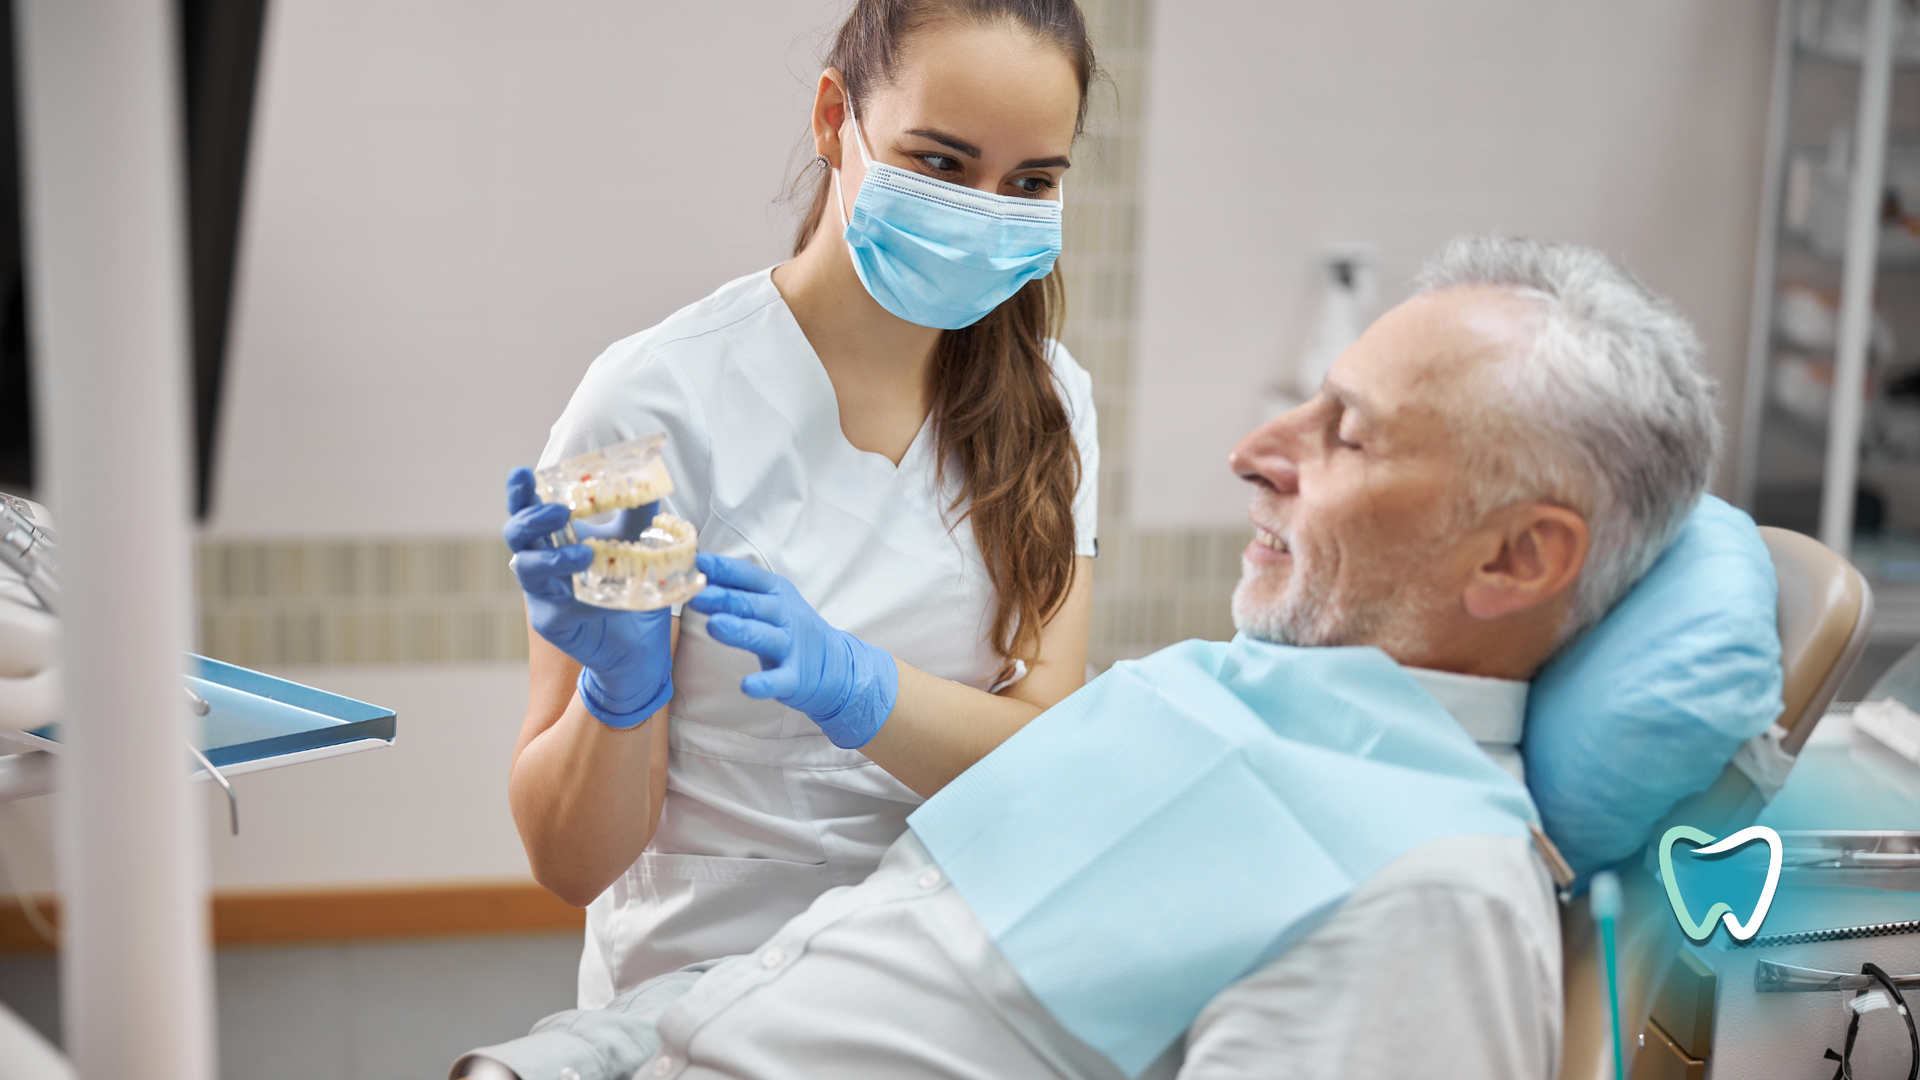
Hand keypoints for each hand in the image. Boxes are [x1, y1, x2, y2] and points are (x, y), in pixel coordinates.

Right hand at [504, 468, 671, 726]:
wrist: (640, 642)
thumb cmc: (631, 588)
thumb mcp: (638, 544)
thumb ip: (639, 513)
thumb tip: (650, 480)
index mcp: (555, 538)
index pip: (530, 508)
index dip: (521, 492)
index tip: (523, 472)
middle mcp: (541, 562)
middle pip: (516, 533)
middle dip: (532, 518)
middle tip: (562, 512)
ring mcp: (541, 594)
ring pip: (526, 567)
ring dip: (552, 556)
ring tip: (584, 555)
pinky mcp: (550, 622)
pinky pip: (555, 607)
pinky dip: (579, 599)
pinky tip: (602, 600)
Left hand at [687, 553, 897, 748]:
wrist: (834, 664)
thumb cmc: (788, 627)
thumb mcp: (769, 602)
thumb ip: (736, 590)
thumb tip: (697, 573)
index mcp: (776, 592)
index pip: (749, 576)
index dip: (724, 569)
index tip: (699, 561)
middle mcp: (784, 615)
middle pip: (752, 605)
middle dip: (725, 599)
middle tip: (698, 596)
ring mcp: (790, 646)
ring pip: (763, 636)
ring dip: (739, 631)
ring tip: (714, 626)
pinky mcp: (794, 677)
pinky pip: (778, 680)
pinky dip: (764, 684)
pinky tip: (747, 686)